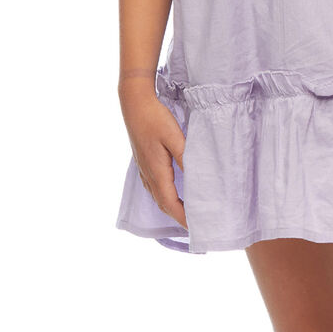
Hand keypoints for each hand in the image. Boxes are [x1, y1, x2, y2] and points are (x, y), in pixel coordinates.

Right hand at [121, 89, 187, 230]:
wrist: (134, 103)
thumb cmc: (155, 118)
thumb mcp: (174, 137)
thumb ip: (186, 157)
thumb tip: (198, 177)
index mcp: (157, 171)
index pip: (170, 203)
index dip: (183, 217)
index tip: (197, 228)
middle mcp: (148, 174)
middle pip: (163, 204)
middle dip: (179, 217)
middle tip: (197, 226)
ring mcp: (144, 169)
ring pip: (158, 197)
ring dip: (171, 208)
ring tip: (188, 215)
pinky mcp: (143, 162)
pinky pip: (154, 187)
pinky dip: (165, 197)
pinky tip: (173, 195)